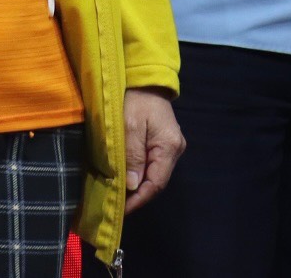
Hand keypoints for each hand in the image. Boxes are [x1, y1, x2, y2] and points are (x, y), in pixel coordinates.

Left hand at [122, 89, 183, 212]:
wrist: (145, 79)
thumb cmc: (136, 99)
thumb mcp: (130, 126)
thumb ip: (132, 156)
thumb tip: (132, 185)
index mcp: (170, 146)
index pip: (156, 183)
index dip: (139, 199)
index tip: (121, 210)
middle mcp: (175, 150)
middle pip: (156, 181)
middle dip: (137, 194)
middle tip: (116, 204)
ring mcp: (170, 146)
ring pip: (154, 174)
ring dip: (136, 185)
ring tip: (118, 193)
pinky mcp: (163, 142)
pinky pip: (151, 164)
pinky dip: (138, 173)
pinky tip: (125, 177)